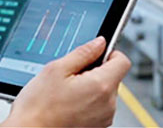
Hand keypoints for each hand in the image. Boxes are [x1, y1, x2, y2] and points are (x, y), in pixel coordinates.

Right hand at [0, 36, 130, 127]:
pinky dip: (87, 101)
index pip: (122, 61)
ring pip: (104, 92)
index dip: (109, 53)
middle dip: (94, 71)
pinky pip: (98, 106)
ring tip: (65, 91)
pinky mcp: (97, 127)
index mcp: (101, 86)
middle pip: (112, 77)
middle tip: (69, 74)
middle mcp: (108, 104)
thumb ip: (83, 53)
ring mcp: (104, 118)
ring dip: (90, 87)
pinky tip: (67, 103)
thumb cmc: (39, 105)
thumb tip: (99, 43)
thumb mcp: (56, 69)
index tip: (96, 53)